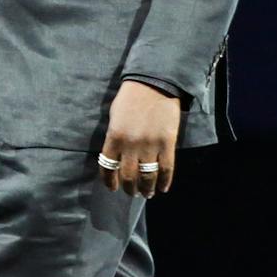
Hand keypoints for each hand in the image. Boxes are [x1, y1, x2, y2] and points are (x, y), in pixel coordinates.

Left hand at [99, 79, 180, 198]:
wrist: (154, 83)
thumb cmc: (131, 97)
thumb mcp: (114, 116)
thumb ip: (114, 137)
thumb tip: (116, 156)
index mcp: (114, 137)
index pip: (108, 166)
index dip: (109, 181)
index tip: (113, 187)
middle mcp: (131, 145)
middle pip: (129, 176)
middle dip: (129, 188)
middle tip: (132, 192)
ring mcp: (150, 145)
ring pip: (147, 177)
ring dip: (146, 189)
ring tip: (147, 193)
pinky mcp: (167, 144)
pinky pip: (166, 169)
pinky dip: (164, 182)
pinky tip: (163, 187)